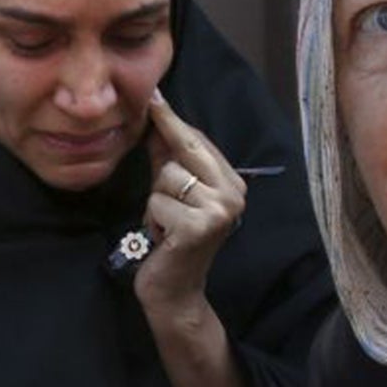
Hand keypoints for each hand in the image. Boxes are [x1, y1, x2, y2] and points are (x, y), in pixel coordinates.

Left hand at [133, 91, 245, 315]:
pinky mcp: (198, 228)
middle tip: (162, 173)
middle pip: (184, 152)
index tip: (155, 95)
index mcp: (233, 182)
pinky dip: (152, 220)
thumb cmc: (171, 239)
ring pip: (166, 178)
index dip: (172, 121)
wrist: (175, 291)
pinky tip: (163, 238)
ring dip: (156, 201)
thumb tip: (154, 116)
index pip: (197, 141)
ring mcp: (219, 211)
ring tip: (166, 224)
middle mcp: (234, 193)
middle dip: (164, 165)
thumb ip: (168, 158)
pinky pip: (158, 203)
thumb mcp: (172, 193)